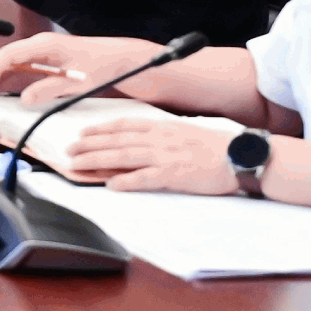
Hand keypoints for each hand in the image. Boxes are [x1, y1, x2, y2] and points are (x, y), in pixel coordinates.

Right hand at [0, 32, 165, 102]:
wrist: (121, 58)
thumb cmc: (102, 64)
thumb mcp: (77, 81)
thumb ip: (49, 89)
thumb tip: (25, 98)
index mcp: (45, 45)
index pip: (9, 55)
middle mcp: (39, 45)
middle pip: (3, 56)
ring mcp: (40, 50)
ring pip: (7, 60)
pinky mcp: (44, 58)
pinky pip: (18, 64)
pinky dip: (4, 74)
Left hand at [62, 114, 238, 193]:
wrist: (241, 155)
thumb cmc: (215, 147)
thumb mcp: (184, 133)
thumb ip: (161, 136)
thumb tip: (138, 142)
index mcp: (162, 127)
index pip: (124, 125)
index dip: (100, 129)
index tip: (82, 132)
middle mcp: (159, 139)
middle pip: (116, 140)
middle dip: (89, 144)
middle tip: (68, 149)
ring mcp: (166, 156)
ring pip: (123, 156)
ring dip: (97, 159)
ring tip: (76, 164)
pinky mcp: (175, 174)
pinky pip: (146, 177)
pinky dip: (127, 180)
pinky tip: (111, 184)